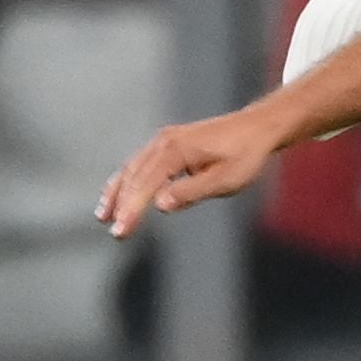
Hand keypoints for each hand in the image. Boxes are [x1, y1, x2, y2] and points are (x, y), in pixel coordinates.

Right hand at [97, 110, 281, 238]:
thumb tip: (159, 203)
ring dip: (116, 193)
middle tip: (115, 233)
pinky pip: (139, 163)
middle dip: (121, 206)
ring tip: (103, 216)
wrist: (256, 127)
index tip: (121, 231)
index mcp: (175, 150)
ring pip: (131, 169)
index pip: (145, 184)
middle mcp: (163, 141)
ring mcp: (163, 140)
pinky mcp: (167, 143)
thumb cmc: (245, 155)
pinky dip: (127, 180)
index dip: (131, 210)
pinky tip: (119, 194)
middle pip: (134, 177)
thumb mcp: (225, 179)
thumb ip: (192, 191)